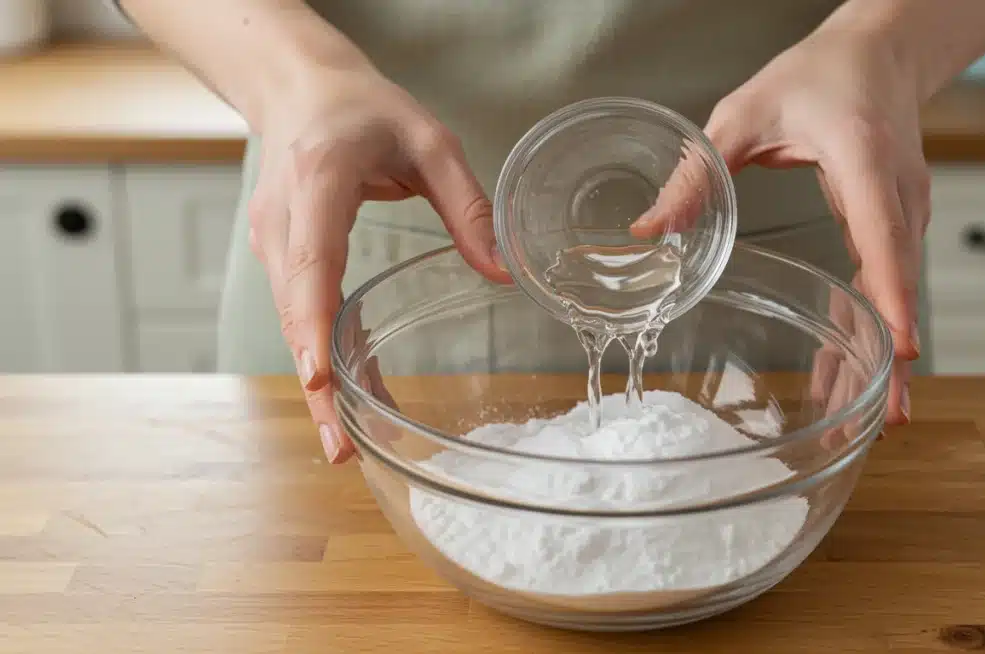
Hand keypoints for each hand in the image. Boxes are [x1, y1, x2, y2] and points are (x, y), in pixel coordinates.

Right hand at [249, 65, 509, 463]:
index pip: (312, 262)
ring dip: (316, 384)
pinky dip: (320, 356)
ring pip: (292, 323)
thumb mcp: (430, 141)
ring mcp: (272, 241)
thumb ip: (468, 205)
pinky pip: (299, 314)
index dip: (313, 324)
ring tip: (345, 444)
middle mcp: (283, 220)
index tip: (318, 379)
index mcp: (319, 181)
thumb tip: (503, 272)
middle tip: (342, 447)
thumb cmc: (362, 109)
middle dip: (315, 384)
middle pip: (294, 313)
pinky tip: (347, 397)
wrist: (296, 88)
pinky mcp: (278, 256)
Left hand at [634, 31, 926, 425]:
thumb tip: (648, 229)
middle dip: (895, 350)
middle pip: (900, 280)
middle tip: (887, 416)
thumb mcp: (745, 113)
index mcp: (863, 158)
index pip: (883, 233)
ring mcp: (908, 208)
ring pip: (899, 288)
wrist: (881, 51)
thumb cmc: (820, 75)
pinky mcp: (900, 220)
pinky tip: (859, 367)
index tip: (900, 348)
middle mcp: (898, 190)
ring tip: (874, 415)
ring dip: (887, 350)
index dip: (892, 293)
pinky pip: (890, 278)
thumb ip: (698, 172)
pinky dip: (878, 324)